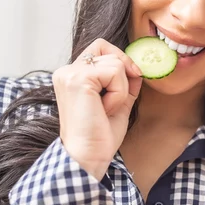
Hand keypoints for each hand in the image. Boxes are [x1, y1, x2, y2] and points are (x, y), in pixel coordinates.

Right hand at [52, 39, 142, 180]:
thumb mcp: (117, 104)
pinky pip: (114, 72)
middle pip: (106, 49)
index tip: (132, 77)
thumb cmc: (100, 136)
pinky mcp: (78, 80)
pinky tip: (105, 109)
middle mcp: (66, 72)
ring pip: (114, 62)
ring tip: (106, 109)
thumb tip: (137, 69)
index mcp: (71, 76)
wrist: (89, 156)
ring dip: (121, 89)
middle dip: (123, 73)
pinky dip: (118, 94)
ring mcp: (70, 74)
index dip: (119, 59)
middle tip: (116, 101)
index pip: (99, 47)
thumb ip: (125, 85)